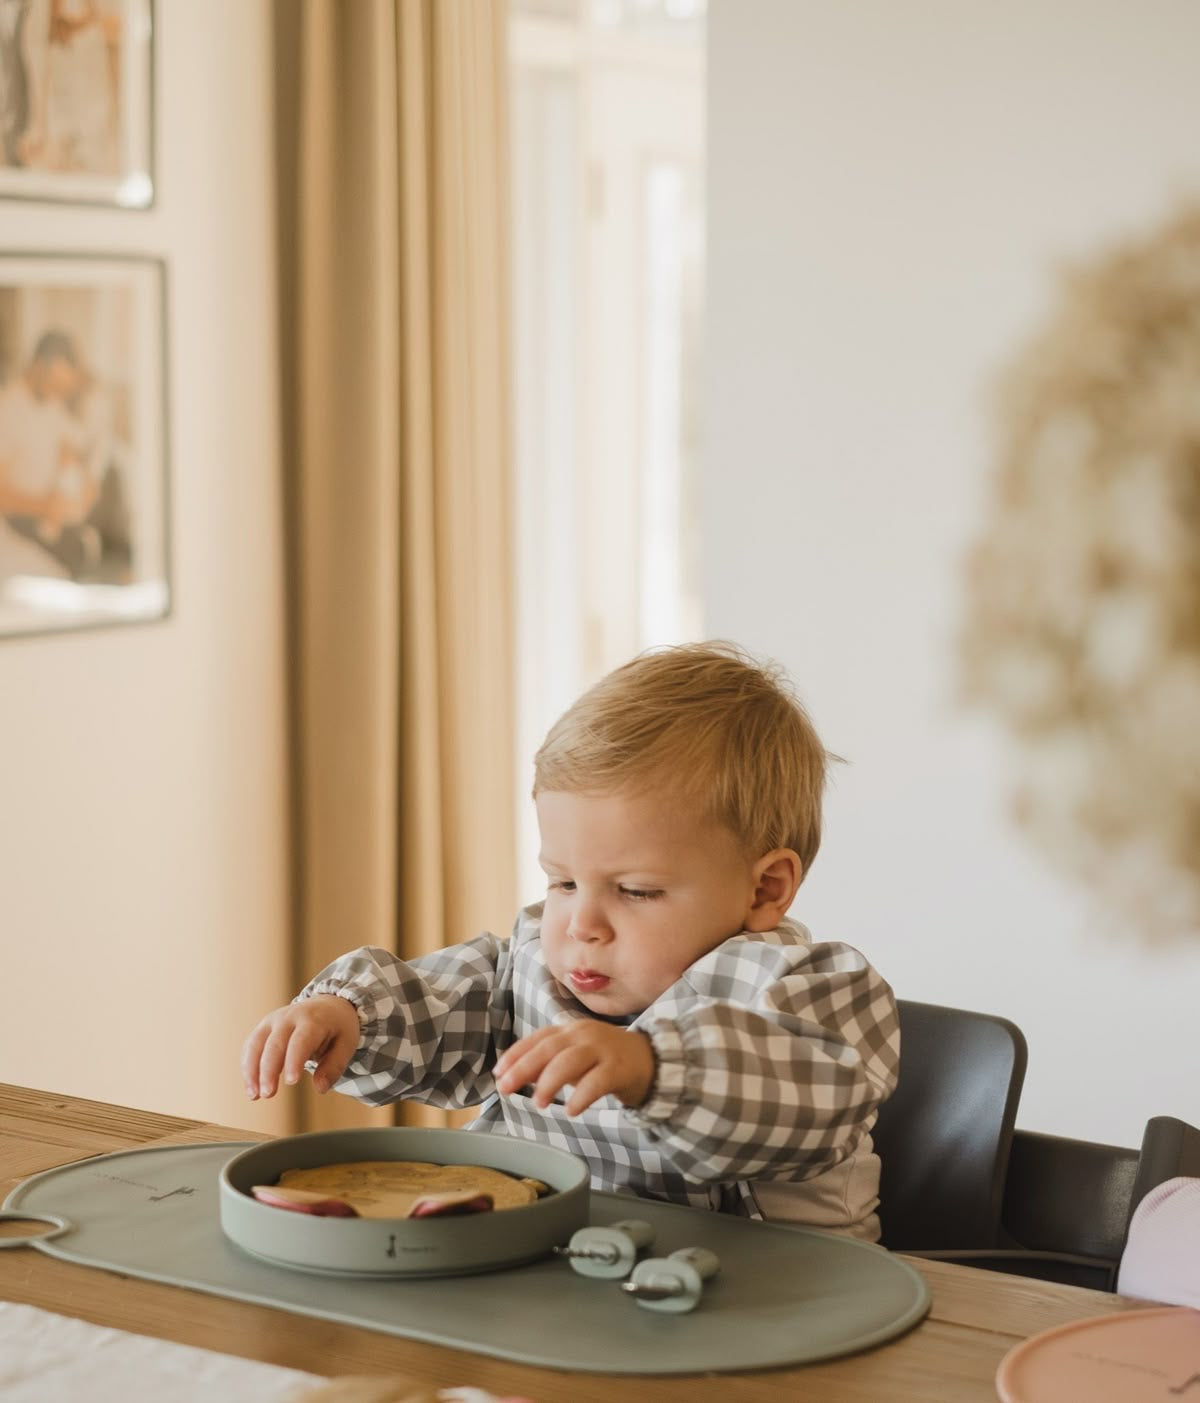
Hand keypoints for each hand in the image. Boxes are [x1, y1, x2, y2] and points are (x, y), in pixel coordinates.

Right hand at [241, 995, 360, 1099]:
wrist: (328, 1005)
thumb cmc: (338, 1028)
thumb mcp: (346, 1044)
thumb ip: (334, 1067)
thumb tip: (321, 1088)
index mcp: (314, 1020)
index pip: (301, 1040)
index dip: (294, 1061)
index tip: (291, 1082)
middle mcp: (290, 1017)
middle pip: (275, 1043)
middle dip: (269, 1070)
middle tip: (268, 1094)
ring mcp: (274, 1020)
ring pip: (256, 1043)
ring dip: (251, 1070)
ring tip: (254, 1095)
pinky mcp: (264, 1027)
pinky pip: (251, 1045)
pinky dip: (247, 1066)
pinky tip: (251, 1087)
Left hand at [493, 1022, 654, 1116]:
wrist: (651, 1060)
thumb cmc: (605, 1060)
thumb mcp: (575, 1056)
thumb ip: (549, 1063)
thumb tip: (515, 1076)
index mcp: (570, 1030)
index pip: (538, 1039)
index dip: (516, 1055)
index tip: (498, 1073)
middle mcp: (584, 1035)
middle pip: (549, 1048)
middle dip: (524, 1067)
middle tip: (506, 1088)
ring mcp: (603, 1049)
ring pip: (571, 1060)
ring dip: (550, 1081)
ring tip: (537, 1102)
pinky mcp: (620, 1068)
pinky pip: (598, 1080)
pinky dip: (582, 1095)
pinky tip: (570, 1110)